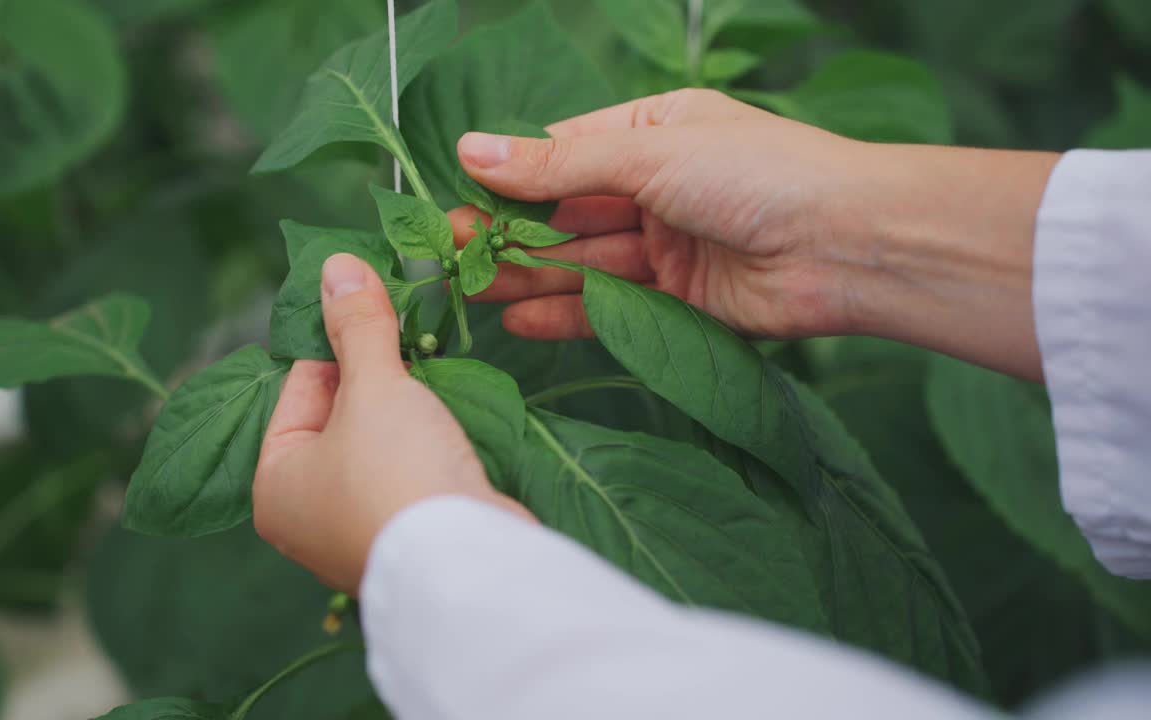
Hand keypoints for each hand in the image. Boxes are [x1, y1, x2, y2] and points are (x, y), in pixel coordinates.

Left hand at [252, 253, 530, 592]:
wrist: (467, 562)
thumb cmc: (397, 473)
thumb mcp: (374, 386)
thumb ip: (357, 326)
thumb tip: (335, 264)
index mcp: (274, 484)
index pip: (300, 386)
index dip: (339, 343)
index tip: (375, 309)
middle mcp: (307, 516)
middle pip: (339, 417)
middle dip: (377, 378)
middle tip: (411, 339)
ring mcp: (358, 532)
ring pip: (378, 446)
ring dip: (406, 411)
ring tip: (433, 374)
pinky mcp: (408, 539)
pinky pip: (408, 476)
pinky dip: (426, 447)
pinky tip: (449, 423)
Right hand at [451, 88, 867, 339]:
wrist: (846, 245)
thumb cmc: (758, 174)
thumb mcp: (648, 156)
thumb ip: (558, 166)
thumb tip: (472, 151)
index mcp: (655, 133)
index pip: (563, 152)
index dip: (509, 175)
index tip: (455, 196)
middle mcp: (658, 188)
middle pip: (566, 212)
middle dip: (509, 231)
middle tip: (449, 251)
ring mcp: (668, 246)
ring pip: (583, 261)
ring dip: (528, 274)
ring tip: (471, 288)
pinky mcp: (680, 301)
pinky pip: (611, 308)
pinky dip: (566, 314)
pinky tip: (518, 319)